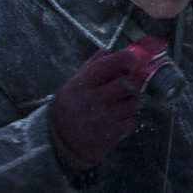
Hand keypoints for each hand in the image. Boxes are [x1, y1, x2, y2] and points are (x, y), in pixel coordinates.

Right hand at [49, 49, 145, 170]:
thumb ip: (92, 66)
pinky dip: (128, 120)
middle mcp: (91, 101)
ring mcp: (102, 120)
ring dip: (131, 101)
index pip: (107, 65)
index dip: (124, 58)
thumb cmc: (69, 108)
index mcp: (80, 85)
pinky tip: (116, 120)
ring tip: (119, 103)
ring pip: (132, 103)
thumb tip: (111, 50)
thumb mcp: (73, 84)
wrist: (56, 144)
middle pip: (127, 83)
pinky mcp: (110, 136)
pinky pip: (131, 121)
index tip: (132, 58)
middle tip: (135, 79)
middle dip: (136, 79)